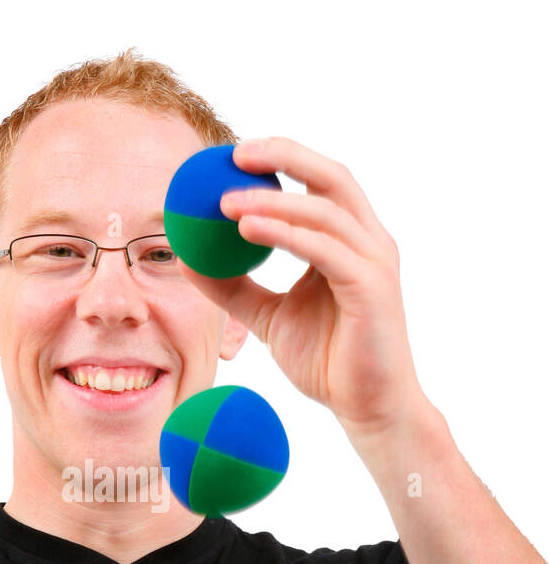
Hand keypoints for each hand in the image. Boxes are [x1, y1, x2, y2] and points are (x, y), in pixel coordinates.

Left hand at [177, 136, 429, 439]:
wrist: (368, 409)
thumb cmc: (328, 362)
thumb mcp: (269, 317)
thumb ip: (235, 287)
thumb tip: (188, 259)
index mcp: (351, 242)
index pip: (320, 184)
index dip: (283, 159)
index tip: (233, 154)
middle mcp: (370, 243)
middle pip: (332, 177)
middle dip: (284, 155)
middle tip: (233, 154)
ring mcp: (376, 263)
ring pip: (325, 211)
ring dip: (272, 200)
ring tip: (224, 202)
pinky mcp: (373, 289)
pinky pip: (324, 249)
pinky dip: (284, 233)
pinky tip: (246, 229)